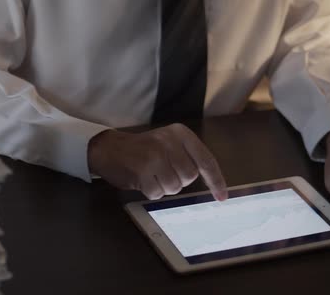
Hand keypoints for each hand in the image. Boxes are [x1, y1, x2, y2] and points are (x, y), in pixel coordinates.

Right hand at [88, 123, 227, 200]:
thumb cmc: (141, 149)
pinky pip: (157, 193)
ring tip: (150, 175)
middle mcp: (169, 142)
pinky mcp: (142, 170)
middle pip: (189, 177)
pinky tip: (141, 179)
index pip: (205, 160)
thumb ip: (187, 156)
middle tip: (162, 172)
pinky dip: (150, 192)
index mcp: (179, 133)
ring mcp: (155, 156)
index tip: (221, 197)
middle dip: (177, 181)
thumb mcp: (167, 143)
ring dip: (163, 187)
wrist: (108, 148)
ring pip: (174, 187)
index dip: (216, 180)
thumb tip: (213, 182)